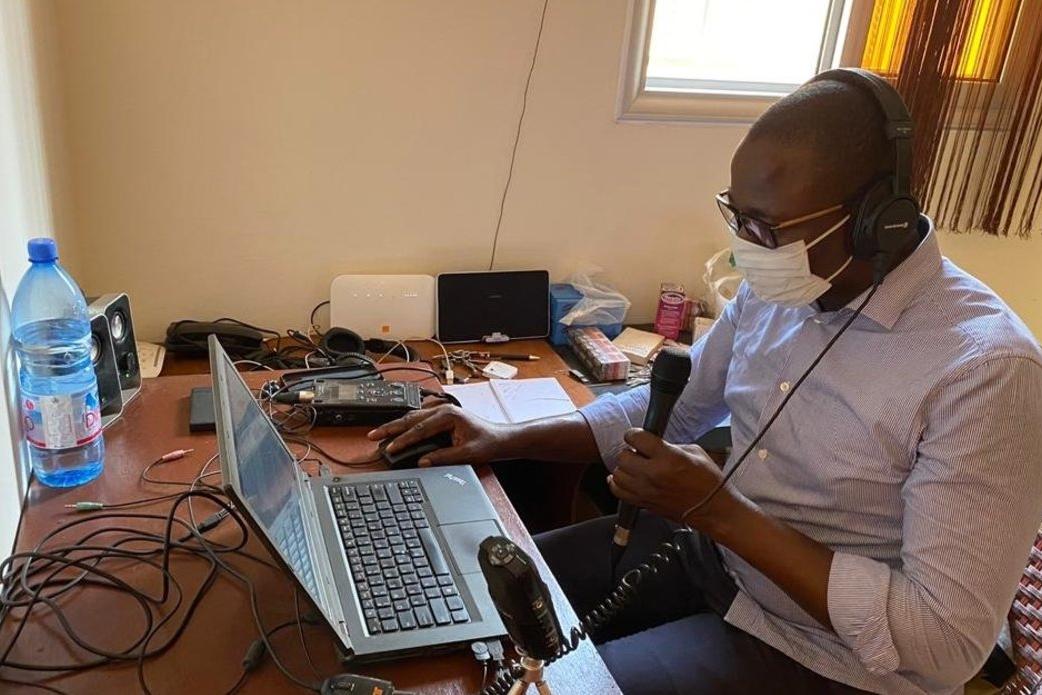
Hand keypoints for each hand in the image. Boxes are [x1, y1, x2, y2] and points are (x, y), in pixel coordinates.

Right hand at [366, 403, 509, 466]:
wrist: (500, 439)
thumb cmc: (487, 443)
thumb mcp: (466, 454)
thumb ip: (443, 457)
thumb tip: (423, 462)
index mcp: (449, 415)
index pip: (419, 429)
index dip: (402, 440)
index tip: (390, 447)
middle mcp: (443, 409)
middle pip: (411, 418)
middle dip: (390, 428)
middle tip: (372, 435)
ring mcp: (441, 410)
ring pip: (412, 417)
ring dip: (396, 425)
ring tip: (379, 432)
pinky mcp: (441, 416)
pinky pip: (419, 418)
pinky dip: (406, 424)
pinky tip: (396, 428)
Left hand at [607, 428, 739, 531]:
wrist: (714, 510)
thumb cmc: (710, 483)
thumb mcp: (695, 452)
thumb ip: (670, 445)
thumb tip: (654, 443)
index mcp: (669, 458)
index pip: (636, 438)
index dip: (634, 434)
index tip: (637, 436)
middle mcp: (654, 475)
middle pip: (623, 457)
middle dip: (629, 451)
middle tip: (638, 453)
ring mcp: (647, 491)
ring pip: (618, 475)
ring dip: (624, 468)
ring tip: (634, 467)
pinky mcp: (645, 504)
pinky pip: (619, 492)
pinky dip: (618, 484)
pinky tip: (625, 479)